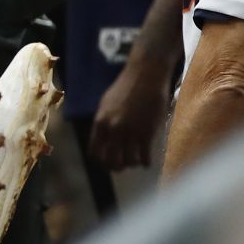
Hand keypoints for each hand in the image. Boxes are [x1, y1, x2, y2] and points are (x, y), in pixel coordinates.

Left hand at [89, 52, 171, 172]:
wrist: (145, 75)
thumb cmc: (125, 87)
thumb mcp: (106, 104)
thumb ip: (103, 123)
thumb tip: (102, 139)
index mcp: (100, 123)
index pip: (95, 152)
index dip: (101, 161)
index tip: (107, 162)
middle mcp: (113, 130)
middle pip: (111, 161)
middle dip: (116, 167)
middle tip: (122, 166)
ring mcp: (131, 133)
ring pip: (128, 161)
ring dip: (131, 164)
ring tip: (135, 162)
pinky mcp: (148, 133)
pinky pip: (144, 156)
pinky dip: (145, 162)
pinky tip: (146, 162)